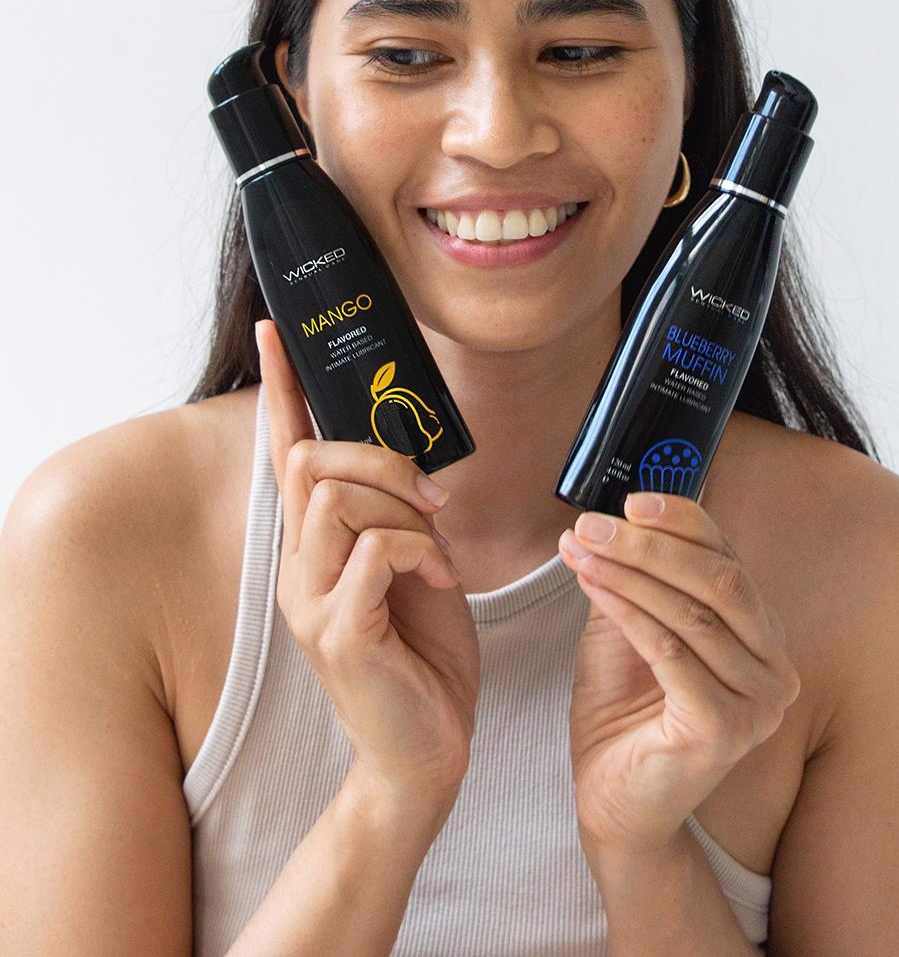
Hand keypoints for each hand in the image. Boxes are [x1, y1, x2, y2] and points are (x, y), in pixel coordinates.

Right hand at [257, 318, 479, 797]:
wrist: (425, 752)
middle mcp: (298, 567)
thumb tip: (412, 468)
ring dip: (399, 505)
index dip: (283, 389)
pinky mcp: (337, 633)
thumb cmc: (421, 655)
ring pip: (334, 498)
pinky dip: (416, 550)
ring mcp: (310, 601)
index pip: (286, 452)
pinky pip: (371, 551)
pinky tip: (438, 578)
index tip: (276, 332)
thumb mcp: (412, 566)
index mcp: (314, 546)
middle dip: (378, 458)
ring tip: (436, 545)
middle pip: (310, 461)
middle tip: (431, 497)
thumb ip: (395, 515)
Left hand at [558, 490, 799, 856]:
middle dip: (649, 544)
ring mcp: (758, 702)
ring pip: (693, 613)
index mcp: (759, 631)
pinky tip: (594, 589)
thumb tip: (615, 517)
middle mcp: (773, 664)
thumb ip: (637, 578)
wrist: (615, 801)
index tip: (630, 501)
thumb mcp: (631, 627)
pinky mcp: (726, 730)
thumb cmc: (625, 712)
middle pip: (718, 578)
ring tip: (581, 552)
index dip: (681, 520)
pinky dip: (629, 612)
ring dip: (628, 573)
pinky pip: (672, 653)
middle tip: (592, 526)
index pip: (728, 556)